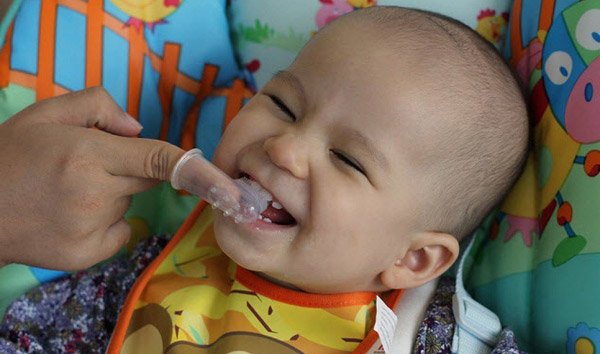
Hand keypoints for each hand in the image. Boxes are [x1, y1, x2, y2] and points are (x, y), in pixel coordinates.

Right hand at [0, 87, 184, 269]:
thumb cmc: (7, 158)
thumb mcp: (44, 114)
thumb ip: (96, 106)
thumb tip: (137, 127)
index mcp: (87, 156)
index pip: (160, 160)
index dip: (199, 170)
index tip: (228, 187)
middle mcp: (94, 195)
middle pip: (147, 180)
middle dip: (128, 170)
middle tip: (86, 167)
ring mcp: (91, 230)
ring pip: (129, 205)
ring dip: (111, 196)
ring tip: (67, 192)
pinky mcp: (86, 255)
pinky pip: (120, 232)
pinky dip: (106, 224)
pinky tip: (70, 216)